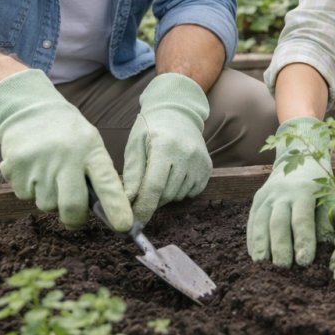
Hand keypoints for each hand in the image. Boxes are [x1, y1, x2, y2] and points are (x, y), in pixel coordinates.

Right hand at [0, 69, 131, 230]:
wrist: (29, 109)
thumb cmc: (67, 134)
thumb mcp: (90, 144)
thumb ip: (96, 173)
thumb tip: (102, 213)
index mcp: (90, 149)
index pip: (107, 182)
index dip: (116, 206)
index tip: (125, 226)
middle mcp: (65, 156)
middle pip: (72, 206)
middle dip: (74, 219)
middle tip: (75, 217)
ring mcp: (38, 163)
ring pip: (47, 205)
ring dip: (50, 199)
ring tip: (50, 174)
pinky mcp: (15, 168)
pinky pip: (25, 196)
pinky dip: (30, 189)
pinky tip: (33, 169)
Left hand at [122, 73, 211, 223]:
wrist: (177, 112)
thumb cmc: (150, 128)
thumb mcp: (135, 145)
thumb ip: (131, 174)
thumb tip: (126, 202)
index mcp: (165, 146)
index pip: (154, 187)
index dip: (143, 208)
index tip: (133, 223)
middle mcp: (187, 154)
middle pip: (166, 194)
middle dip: (152, 199)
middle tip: (142, 192)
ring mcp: (200, 161)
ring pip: (178, 196)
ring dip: (165, 194)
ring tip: (159, 175)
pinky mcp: (207, 168)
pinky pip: (191, 192)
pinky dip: (179, 190)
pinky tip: (173, 174)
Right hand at [247, 117, 332, 267]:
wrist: (297, 158)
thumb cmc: (320, 186)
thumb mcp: (330, 197)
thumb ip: (327, 221)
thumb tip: (326, 251)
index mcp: (305, 191)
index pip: (303, 219)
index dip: (303, 241)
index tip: (305, 262)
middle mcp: (283, 192)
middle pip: (278, 223)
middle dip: (280, 247)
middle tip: (284, 268)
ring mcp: (266, 196)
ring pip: (261, 223)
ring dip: (262, 247)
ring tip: (265, 267)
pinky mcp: (256, 201)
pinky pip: (251, 223)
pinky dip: (252, 241)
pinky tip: (256, 257)